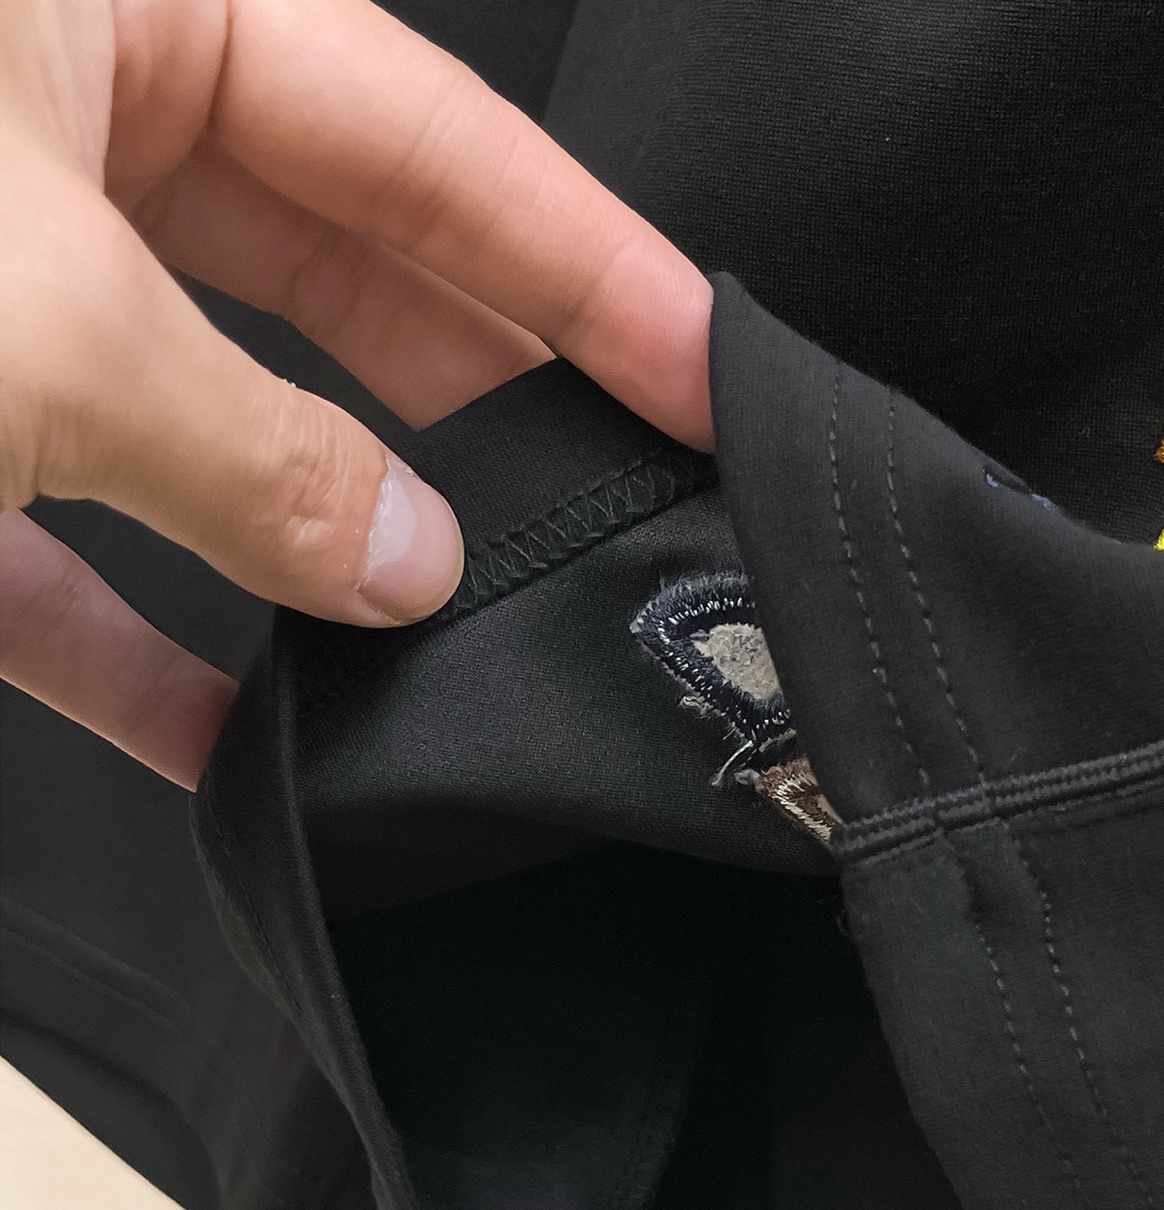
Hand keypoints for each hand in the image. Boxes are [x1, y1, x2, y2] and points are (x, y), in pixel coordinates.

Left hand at [0, 0, 713, 786]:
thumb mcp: (43, 330)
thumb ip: (252, 450)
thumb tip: (406, 553)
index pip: (420, 129)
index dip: (584, 261)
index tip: (702, 365)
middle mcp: (47, 122)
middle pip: (330, 262)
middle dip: (470, 396)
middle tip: (609, 491)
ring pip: (197, 414)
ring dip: (306, 539)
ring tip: (443, 624)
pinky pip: (58, 551)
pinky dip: (132, 652)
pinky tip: (223, 738)